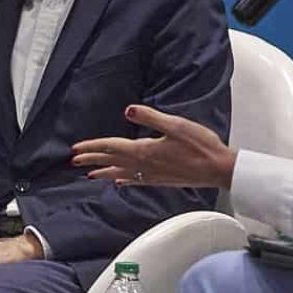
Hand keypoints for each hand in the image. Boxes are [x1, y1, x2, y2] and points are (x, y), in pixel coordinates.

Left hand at [71, 105, 235, 189]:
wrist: (218, 169)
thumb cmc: (201, 145)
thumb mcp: (176, 125)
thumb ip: (151, 117)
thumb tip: (128, 110)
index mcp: (145, 150)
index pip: (112, 147)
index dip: (92, 147)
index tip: (76, 149)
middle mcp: (145, 165)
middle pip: (112, 162)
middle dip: (92, 160)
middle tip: (74, 162)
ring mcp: (152, 175)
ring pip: (121, 174)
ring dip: (104, 172)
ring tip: (90, 174)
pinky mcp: (160, 180)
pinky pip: (135, 181)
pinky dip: (124, 180)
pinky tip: (120, 182)